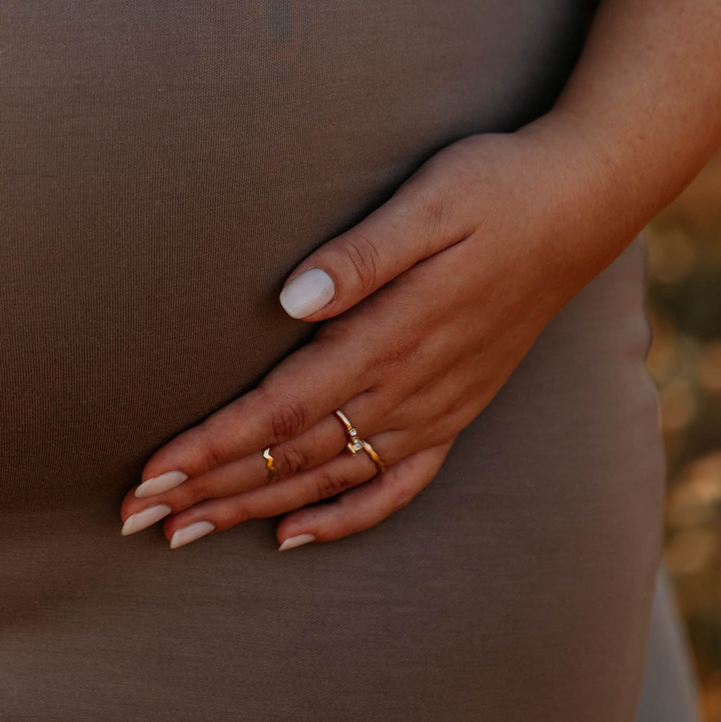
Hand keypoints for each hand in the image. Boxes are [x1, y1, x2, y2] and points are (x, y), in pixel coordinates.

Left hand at [116, 120, 632, 549]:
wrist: (583, 202)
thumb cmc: (495, 186)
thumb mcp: (430, 202)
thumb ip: (360, 256)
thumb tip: (289, 300)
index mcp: (392, 335)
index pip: (282, 408)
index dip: (214, 445)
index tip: (153, 473)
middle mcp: (412, 386)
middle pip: (292, 455)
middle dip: (211, 488)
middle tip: (136, 515)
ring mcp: (438, 405)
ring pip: (331, 476)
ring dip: (255, 507)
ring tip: (187, 531)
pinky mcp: (458, 409)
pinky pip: (397, 483)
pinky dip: (343, 516)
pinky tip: (296, 535)